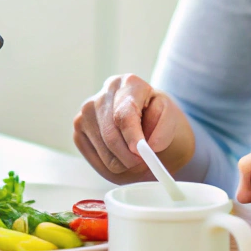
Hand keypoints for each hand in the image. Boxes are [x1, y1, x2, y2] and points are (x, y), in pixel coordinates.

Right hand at [71, 74, 195, 184]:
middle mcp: (103, 94)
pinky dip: (111, 167)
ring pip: (104, 152)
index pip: (125, 113)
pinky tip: (121, 156)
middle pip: (111, 135)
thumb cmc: (158, 121)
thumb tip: (149, 145)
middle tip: (145, 162)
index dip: (132, 136)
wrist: (146, 125)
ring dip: (124, 164)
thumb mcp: (172, 119)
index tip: (141, 153)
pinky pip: (95, 161)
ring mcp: (86, 112)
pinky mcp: (78, 131)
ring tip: (136, 157)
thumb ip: (164, 128)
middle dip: (130, 157)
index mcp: (128, 83)